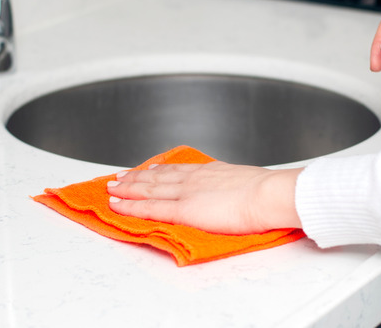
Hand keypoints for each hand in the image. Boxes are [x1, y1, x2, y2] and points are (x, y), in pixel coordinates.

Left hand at [107, 161, 302, 234]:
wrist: (268, 195)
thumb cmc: (267, 193)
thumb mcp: (248, 183)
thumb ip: (235, 188)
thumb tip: (237, 193)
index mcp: (211, 172)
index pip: (178, 169)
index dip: (158, 170)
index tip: (147, 170)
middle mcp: (194, 178)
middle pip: (157, 176)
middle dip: (135, 177)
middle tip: (119, 177)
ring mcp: (185, 192)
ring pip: (147, 188)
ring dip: (127, 188)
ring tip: (111, 188)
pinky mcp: (182, 209)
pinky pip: (149, 207)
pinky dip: (129, 206)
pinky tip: (116, 205)